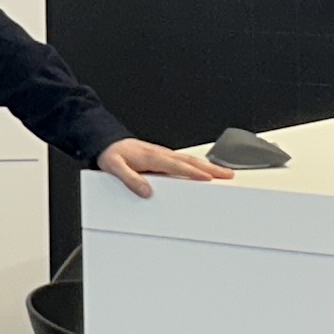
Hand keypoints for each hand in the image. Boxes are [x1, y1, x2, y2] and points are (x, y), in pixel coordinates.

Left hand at [99, 136, 230, 197]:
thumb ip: (130, 180)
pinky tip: (204, 170)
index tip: (208, 178)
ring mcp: (162, 154)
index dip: (193, 172)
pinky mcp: (162, 156)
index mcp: (151, 157)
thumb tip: (146, 191)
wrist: (106, 141)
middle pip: (190, 162)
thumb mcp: (114, 168)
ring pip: (189, 160)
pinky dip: (197, 165)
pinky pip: (183, 161)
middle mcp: (160, 154)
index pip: (176, 166)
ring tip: (223, 173)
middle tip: (228, 175)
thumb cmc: (111, 154)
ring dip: (208, 166)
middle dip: (211, 168)